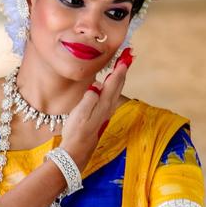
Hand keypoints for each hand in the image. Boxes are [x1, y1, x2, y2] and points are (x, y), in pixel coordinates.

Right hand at [59, 48, 133, 170]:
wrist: (76, 151)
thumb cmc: (76, 132)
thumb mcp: (80, 113)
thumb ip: (90, 98)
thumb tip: (98, 85)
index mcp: (103, 103)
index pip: (114, 81)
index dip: (121, 67)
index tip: (127, 55)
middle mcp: (107, 107)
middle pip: (118, 84)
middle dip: (123, 69)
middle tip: (129, 55)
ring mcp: (105, 111)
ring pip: (116, 90)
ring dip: (120, 76)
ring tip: (122, 65)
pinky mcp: (101, 115)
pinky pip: (111, 95)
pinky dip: (114, 85)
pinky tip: (111, 84)